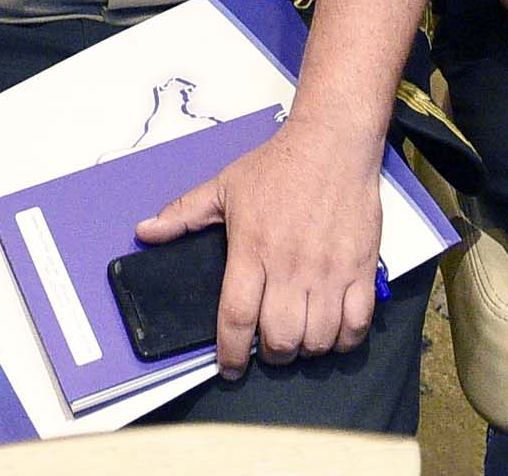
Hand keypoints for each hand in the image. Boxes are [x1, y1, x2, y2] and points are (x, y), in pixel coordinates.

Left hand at [136, 116, 382, 374]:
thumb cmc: (280, 164)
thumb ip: (183, 213)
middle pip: (281, 339)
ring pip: (318, 338)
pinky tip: (334, 330)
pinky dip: (345, 338)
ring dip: (307, 348)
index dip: (231, 352)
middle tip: (269, 345)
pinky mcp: (362, 267)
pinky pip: (357, 323)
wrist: (333, 141)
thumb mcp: (224, 185)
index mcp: (253, 248)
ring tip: (300, 337)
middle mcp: (291, 265)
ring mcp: (330, 269)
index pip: (237, 317)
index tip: (230, 366)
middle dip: (272, 355)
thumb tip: (146, 231)